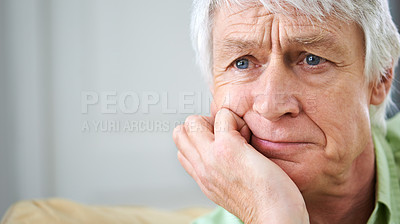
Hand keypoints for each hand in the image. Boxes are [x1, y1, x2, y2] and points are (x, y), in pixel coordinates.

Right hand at [173, 108, 308, 223]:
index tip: (221, 142)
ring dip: (218, 120)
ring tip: (239, 136)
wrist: (275, 217)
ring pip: (193, 121)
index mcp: (203, 177)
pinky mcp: (228, 148)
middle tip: (228, 135)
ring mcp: (212, 156)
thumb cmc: (264, 205)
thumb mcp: (231, 191)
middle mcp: (203, 167)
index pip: (182, 148)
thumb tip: (221, 155)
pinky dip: (237, 120)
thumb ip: (219, 173)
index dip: (200, 137)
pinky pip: (223, 116)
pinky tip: (250, 137)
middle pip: (181, 131)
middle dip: (203, 124)